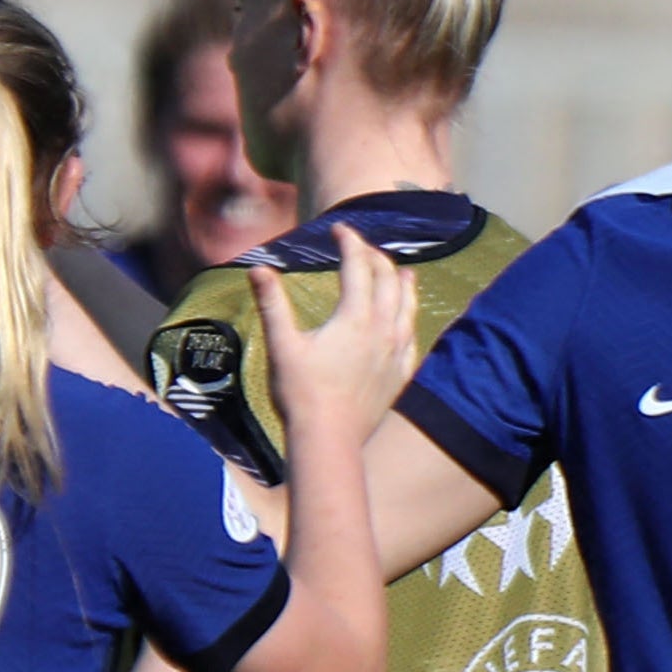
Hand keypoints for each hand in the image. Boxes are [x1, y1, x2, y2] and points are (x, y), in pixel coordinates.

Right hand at [260, 224, 420, 450]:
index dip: (349, 242)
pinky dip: (411, 321)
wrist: (328, 441)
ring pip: (408, 308)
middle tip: (361, 249)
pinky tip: (408, 322)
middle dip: (375, 258)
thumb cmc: (301, 394)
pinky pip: (413, 339)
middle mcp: (383, 330)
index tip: (338, 230)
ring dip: (403, 285)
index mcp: (355, 317)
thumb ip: (272, 304)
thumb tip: (258, 268)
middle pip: (387, 281)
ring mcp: (395, 354)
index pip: (358, 265)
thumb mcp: (282, 345)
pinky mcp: (399, 376)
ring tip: (403, 273)